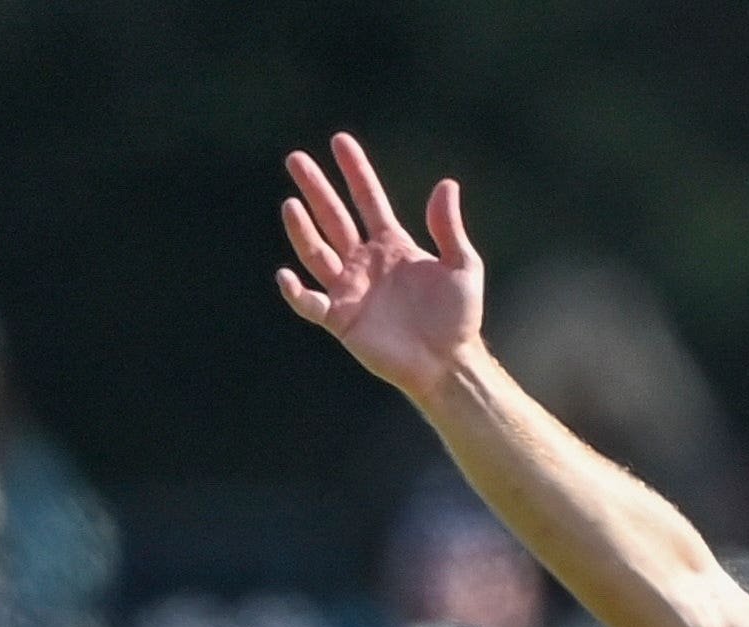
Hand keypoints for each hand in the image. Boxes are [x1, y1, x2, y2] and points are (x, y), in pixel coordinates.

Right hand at [275, 133, 483, 400]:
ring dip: (303, 230)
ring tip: (291, 204)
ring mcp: (350, 289)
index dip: (355, 171)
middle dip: (316, 189)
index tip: (340, 141)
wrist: (449, 363)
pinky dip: (296, 292)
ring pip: (317, 252)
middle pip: (334, 218)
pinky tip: (286, 275)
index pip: (368, 200)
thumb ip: (449, 228)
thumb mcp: (462, 267)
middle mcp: (366, 262)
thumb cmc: (459, 318)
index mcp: (392, 245)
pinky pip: (311, 303)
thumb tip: (447, 184)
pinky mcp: (342, 319)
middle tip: (295, 159)